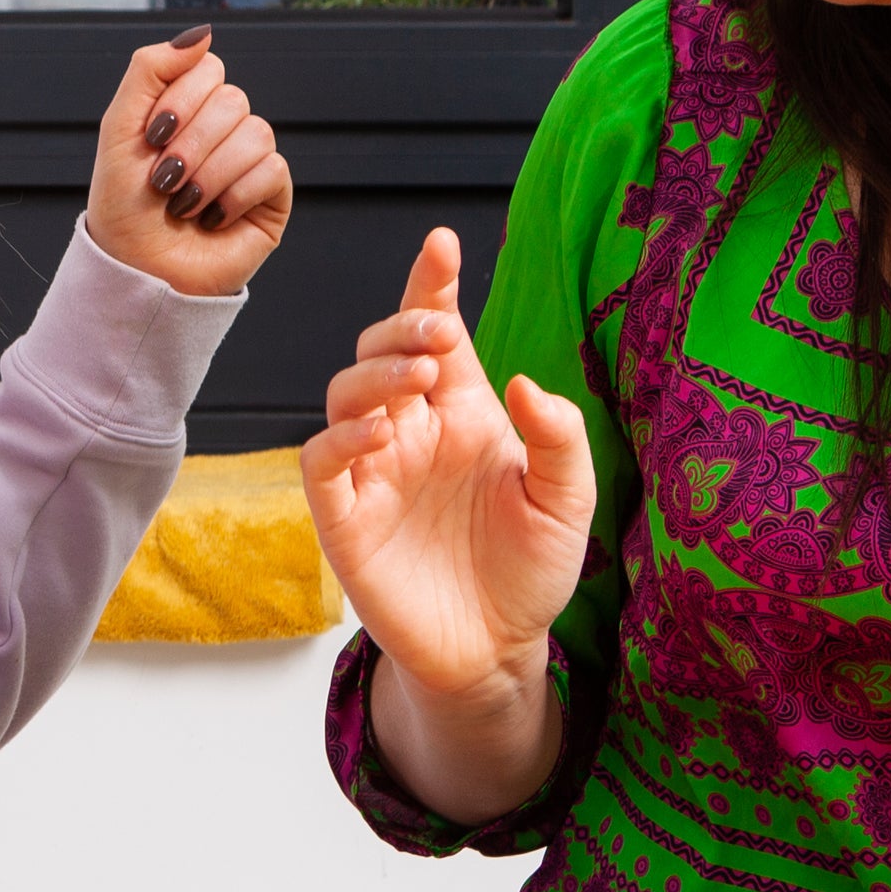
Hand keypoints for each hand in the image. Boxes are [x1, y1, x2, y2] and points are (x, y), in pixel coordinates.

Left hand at [79, 27, 292, 294]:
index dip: (180, 100)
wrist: (135, 268)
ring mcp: (250, 163)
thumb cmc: (122, 206)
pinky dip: (233, 195)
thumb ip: (150, 69)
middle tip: (164, 180)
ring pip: (257, 133)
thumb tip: (204, 33)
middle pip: (234, 100)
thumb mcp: (119, 128)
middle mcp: (224, 130)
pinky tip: (211, 218)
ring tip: (183, 204)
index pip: (209, 68)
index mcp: (189, 109)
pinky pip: (273, 170)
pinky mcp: (272, 198)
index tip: (152, 137)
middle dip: (191, 144)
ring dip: (209, 174)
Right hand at [301, 226, 592, 819]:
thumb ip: (559, 439)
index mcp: (463, 414)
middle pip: (383, 351)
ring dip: (375, 375)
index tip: (443, 242)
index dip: (433, 284)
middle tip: (436, 334)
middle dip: (401, 326)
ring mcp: (373, 471)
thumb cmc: (529, 572)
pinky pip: (322, 459)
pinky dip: (341, 435)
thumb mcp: (567, 502)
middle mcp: (412, 432)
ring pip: (345, 393)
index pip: (440, 334)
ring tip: (415, 381)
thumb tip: (521, 378)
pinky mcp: (343, 516)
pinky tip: (381, 433)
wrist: (495, 649)